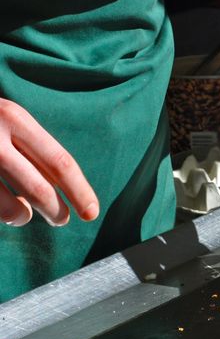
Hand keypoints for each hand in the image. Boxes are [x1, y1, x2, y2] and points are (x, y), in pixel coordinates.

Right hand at [0, 99, 98, 226]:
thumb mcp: (6, 121)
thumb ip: (32, 149)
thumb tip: (67, 192)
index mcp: (14, 118)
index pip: (59, 163)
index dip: (80, 192)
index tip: (92, 213)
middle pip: (40, 191)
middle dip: (57, 212)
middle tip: (61, 220)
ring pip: (10, 209)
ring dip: (22, 218)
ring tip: (23, 216)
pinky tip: (1, 208)